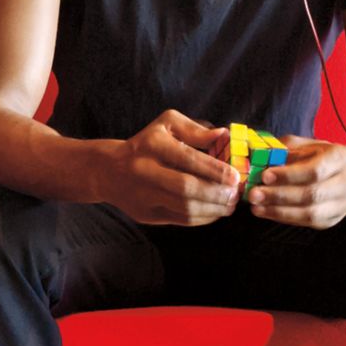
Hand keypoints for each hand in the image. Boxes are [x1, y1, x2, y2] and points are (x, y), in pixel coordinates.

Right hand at [109, 108, 241, 226]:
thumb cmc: (146, 144)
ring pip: (185, 208)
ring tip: (230, 205)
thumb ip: (194, 130)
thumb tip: (222, 135)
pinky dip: (203, 218)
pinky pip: (180, 220)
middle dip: (216, 194)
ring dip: (213, 209)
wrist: (110, 171)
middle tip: (235, 195)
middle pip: (186, 188)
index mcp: (152, 145)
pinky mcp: (146, 214)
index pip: (188, 159)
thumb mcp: (166, 125)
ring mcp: (144, 196)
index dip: (214, 170)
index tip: (234, 177)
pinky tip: (215, 212)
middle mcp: (145, 170)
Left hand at [245, 137, 345, 227]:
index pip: (314, 171)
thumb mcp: (309, 145)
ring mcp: (343, 204)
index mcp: (339, 159)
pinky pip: (308, 223)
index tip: (265, 176)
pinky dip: (286, 219)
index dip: (289, 175)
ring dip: (279, 212)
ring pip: (311, 214)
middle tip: (254, 194)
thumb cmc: (325, 157)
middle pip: (312, 195)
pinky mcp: (334, 219)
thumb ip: (285, 149)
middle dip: (279, 197)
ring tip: (256, 207)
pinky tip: (268, 213)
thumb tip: (259, 157)